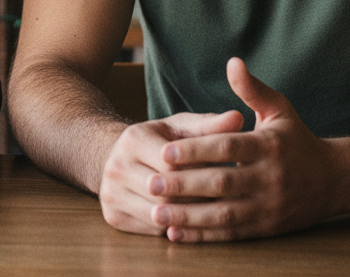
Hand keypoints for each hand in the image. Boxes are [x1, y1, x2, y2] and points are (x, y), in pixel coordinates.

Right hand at [99, 109, 244, 235]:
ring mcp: (110, 193)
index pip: (173, 164)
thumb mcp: (180, 128)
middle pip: (166, 193)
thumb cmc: (158, 140)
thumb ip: (209, 125)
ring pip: (158, 215)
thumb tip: (238, 119)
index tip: (226, 177)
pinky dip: (173, 229)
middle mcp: (116, 165)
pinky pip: (150, 230)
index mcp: (133, 138)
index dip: (201, 172)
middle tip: (226, 202)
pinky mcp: (111, 216)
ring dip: (187, 218)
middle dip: (196, 199)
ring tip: (212, 213)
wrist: (116, 155)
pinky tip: (190, 222)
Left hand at [144, 58, 344, 241]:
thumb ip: (252, 89)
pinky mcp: (266, 229)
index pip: (227, 148)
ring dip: (188, 216)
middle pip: (222, 183)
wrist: (334, 180)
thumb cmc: (297, 139)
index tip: (165, 152)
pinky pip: (231, 235)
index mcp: (268, 146)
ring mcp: (268, 207)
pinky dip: (202, 236)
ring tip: (156, 212)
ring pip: (223, 215)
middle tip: (151, 183)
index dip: (196, 151)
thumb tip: (232, 62)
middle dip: (184, 185)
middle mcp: (269, 178)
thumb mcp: (279, 109)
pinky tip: (176, 234)